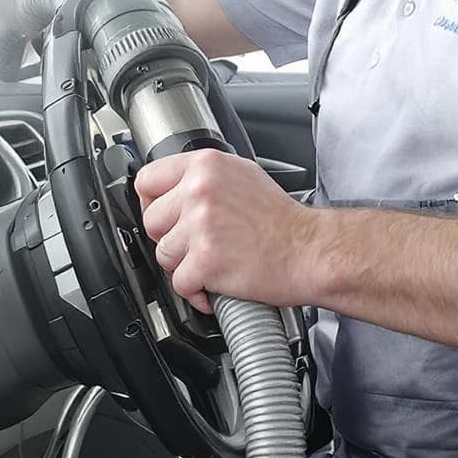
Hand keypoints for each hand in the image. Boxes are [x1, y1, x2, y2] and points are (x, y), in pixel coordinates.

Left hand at [135, 149, 317, 310]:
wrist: (310, 250)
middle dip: (170, 239)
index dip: (152, 204)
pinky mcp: (206, 259)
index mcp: (205, 166)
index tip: (165, 217)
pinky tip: (215, 283)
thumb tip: (173, 189)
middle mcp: (200, 190)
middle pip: (151, 221)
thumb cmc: (282, 219)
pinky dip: (196, 292)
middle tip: (197, 244)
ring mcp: (201, 225)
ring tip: (212, 262)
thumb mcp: (241, 175)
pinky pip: (180, 283)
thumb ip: (203, 177)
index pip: (147, 180)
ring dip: (184, 266)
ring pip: (163, 255)